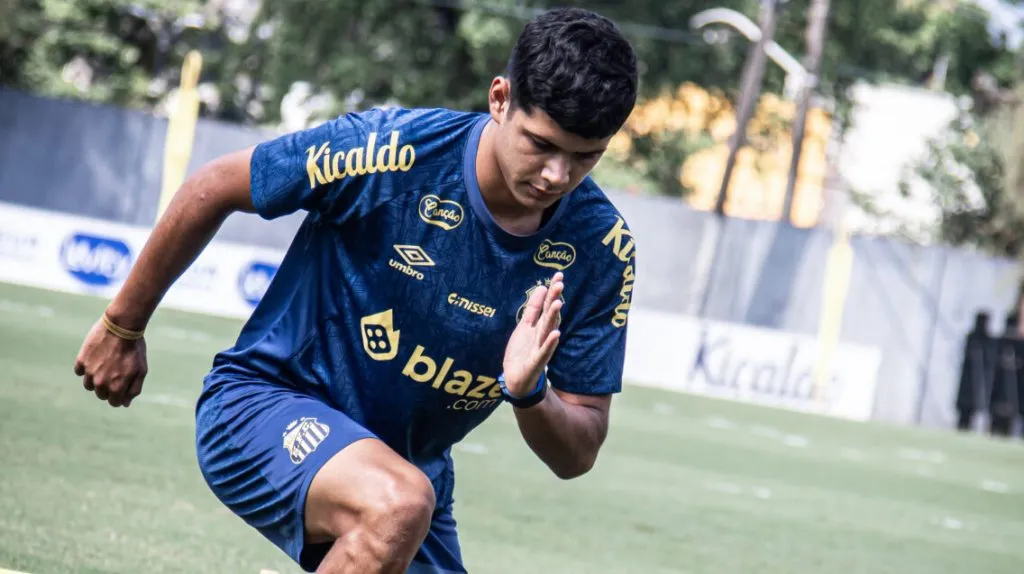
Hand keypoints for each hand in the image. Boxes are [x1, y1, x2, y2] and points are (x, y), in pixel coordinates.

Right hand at [73, 316, 148, 407]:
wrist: (122, 327)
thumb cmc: (134, 349)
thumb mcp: (141, 370)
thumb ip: (134, 389)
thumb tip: (125, 404)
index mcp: (117, 387)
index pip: (114, 402)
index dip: (119, 396)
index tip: (122, 386)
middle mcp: (101, 383)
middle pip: (101, 395)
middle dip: (108, 388)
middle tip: (115, 372)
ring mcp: (89, 372)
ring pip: (88, 385)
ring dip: (96, 379)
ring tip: (106, 365)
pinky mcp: (81, 360)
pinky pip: (79, 371)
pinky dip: (86, 368)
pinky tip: (95, 358)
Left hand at [502, 272, 563, 396]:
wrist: (515, 378)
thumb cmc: (522, 351)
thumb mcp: (525, 325)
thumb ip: (533, 308)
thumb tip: (541, 288)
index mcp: (540, 325)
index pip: (547, 305)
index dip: (552, 291)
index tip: (558, 275)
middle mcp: (543, 334)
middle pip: (550, 315)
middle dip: (554, 300)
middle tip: (560, 284)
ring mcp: (541, 347)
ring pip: (548, 330)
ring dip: (553, 317)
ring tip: (557, 303)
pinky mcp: (536, 361)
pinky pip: (544, 351)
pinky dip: (550, 343)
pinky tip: (556, 334)